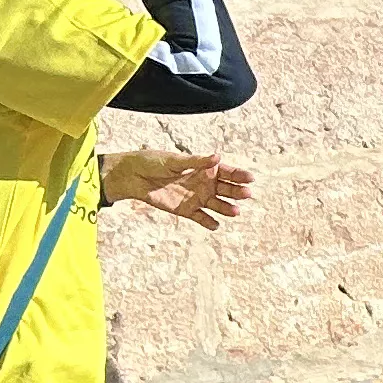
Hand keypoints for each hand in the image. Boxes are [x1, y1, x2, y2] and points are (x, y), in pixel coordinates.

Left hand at [103, 152, 247, 228]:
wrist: (132, 177)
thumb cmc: (153, 162)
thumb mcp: (175, 161)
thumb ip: (196, 162)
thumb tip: (217, 157)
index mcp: (204, 168)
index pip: (227, 172)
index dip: (239, 175)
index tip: (250, 178)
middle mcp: (204, 183)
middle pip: (226, 189)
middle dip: (237, 192)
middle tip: (246, 194)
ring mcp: (197, 197)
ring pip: (217, 205)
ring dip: (227, 208)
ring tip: (235, 212)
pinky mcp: (186, 210)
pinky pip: (201, 218)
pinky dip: (209, 223)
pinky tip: (215, 225)